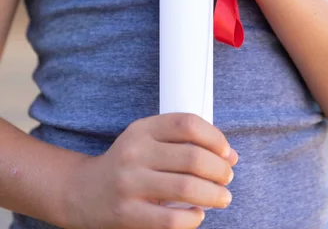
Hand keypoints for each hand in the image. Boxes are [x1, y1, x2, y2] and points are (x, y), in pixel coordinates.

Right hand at [68, 113, 238, 228]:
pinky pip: (171, 220)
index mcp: (142, 129)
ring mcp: (130, 184)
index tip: (227, 152)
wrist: (83, 192)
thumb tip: (229, 156)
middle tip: (228, 177)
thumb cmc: (128, 163)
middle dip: (220, 169)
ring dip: (214, 194)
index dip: (215, 137)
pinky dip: (193, 218)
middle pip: (193, 157)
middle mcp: (135, 152)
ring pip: (187, 188)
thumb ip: (183, 141)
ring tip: (222, 197)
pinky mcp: (127, 214)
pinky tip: (197, 214)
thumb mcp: (147, 139)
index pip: (187, 124)